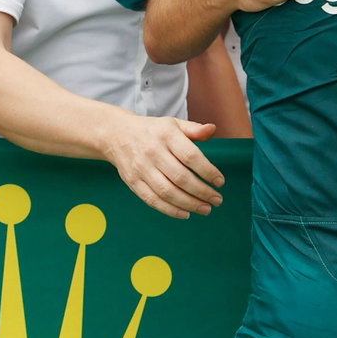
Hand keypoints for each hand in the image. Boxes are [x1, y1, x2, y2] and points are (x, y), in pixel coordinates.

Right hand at [101, 113, 225, 218]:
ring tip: (205, 209)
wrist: (117, 134)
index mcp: (166, 135)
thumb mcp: (173, 124)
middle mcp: (153, 152)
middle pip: (180, 177)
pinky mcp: (133, 181)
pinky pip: (152, 200)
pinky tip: (185, 213)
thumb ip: (194, 129)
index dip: (208, 171)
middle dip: (202, 192)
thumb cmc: (152, 130)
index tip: (220, 182)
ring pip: (167, 192)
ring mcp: (141, 168)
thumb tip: (212, 129)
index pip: (191, 156)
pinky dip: (170, 210)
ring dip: (189, 204)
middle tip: (217, 200)